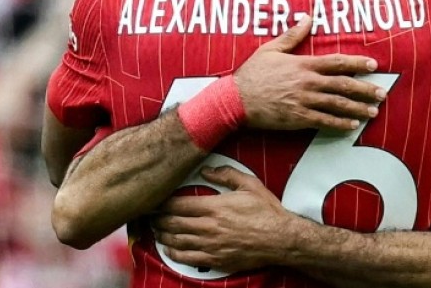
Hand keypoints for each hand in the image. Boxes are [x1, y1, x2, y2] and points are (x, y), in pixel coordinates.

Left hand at [153, 166, 301, 271]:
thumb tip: (206, 170)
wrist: (281, 239)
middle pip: (172, 223)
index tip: (153, 200)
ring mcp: (211, 246)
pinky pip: (187, 258)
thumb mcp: (249, 184)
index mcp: (214, 207)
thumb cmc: (266, 211)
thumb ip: (226, 175)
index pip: (178, 205)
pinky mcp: (215, 260)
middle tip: (149, 215)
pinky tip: (168, 248)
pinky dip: (173, 253)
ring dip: (162, 235)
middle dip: (157, 219)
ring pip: (176, 241)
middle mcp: (209, 228)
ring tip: (156, 229)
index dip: (161, 203)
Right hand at [235, 15, 386, 130]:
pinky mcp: (298, 119)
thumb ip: (293, 36)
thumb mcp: (271, 49)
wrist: (236, 99)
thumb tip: (308, 18)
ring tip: (373, 112)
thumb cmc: (252, 73)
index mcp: (303, 64)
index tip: (374, 66)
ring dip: (358, 109)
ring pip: (337, 105)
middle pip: (343, 85)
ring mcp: (304, 102)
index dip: (358, 64)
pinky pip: (324, 122)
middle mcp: (308, 83)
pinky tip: (352, 126)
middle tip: (382, 93)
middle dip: (365, 89)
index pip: (337, 62)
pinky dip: (339, 124)